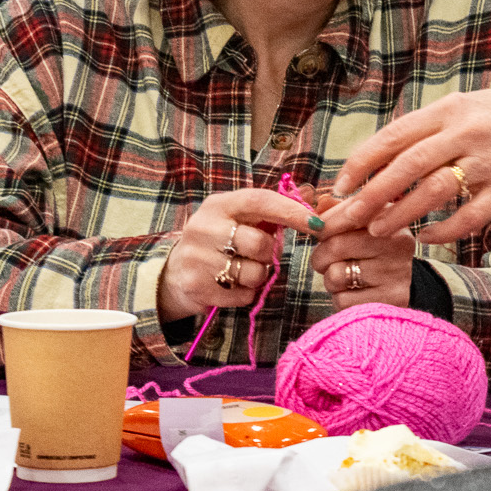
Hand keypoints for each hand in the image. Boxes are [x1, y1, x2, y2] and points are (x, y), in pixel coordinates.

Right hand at [157, 187, 324, 322]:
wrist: (173, 273)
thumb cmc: (217, 241)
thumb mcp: (238, 218)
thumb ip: (273, 208)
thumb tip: (310, 195)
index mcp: (218, 205)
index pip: (259, 201)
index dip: (291, 211)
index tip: (316, 224)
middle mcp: (203, 227)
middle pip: (260, 243)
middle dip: (270, 253)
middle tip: (260, 254)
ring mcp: (197, 258)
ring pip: (255, 273)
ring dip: (258, 275)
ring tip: (242, 269)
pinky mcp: (197, 287)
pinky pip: (244, 295)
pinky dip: (245, 293)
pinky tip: (231, 285)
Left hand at [305, 220, 415, 308]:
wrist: (402, 284)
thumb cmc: (371, 249)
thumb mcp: (359, 224)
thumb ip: (335, 211)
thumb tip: (310, 201)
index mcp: (389, 216)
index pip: (346, 214)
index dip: (324, 226)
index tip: (320, 234)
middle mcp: (398, 242)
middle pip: (335, 246)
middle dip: (320, 256)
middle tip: (325, 260)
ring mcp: (397, 272)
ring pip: (336, 275)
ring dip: (330, 280)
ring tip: (344, 276)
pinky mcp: (392, 300)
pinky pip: (343, 301)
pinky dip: (340, 299)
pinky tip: (354, 293)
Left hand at [329, 84, 490, 244]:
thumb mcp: (464, 108)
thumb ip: (427, 130)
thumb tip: (378, 159)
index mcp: (449, 110)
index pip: (394, 137)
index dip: (362, 162)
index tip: (340, 185)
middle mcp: (466, 133)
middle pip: (407, 166)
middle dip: (371, 195)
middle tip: (347, 217)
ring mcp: (488, 162)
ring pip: (433, 192)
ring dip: (401, 214)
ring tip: (378, 230)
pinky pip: (469, 216)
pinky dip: (444, 231)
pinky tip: (427, 238)